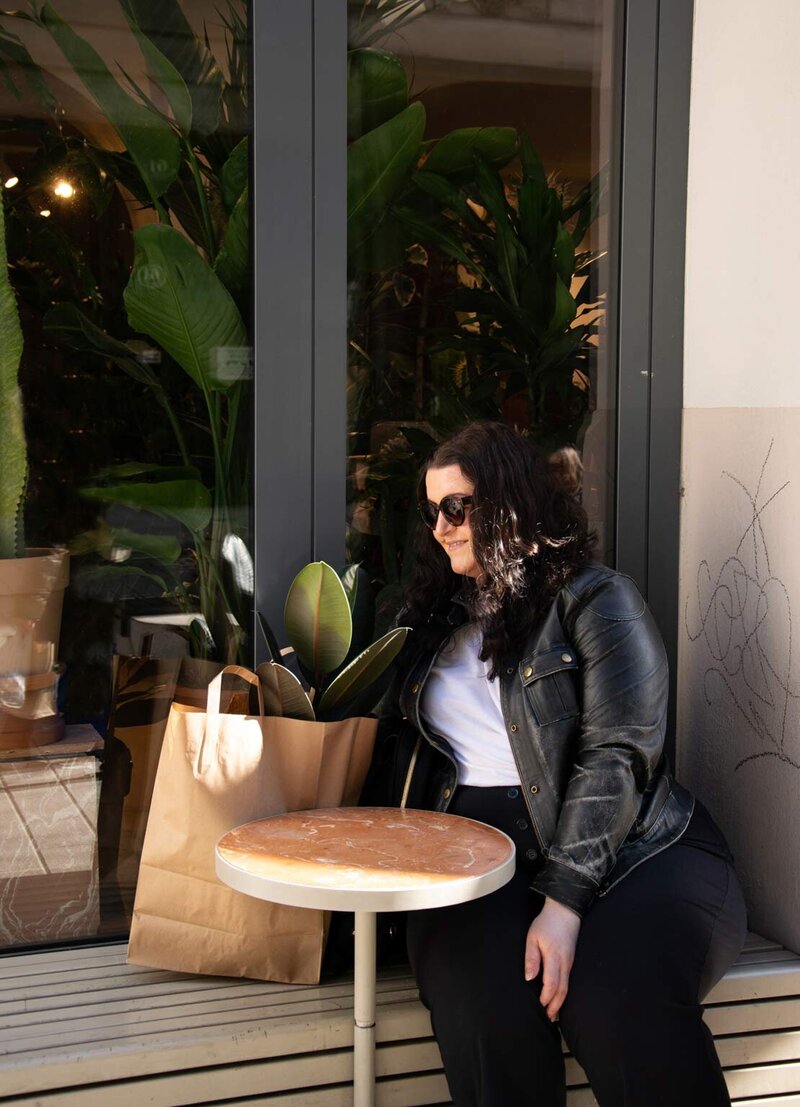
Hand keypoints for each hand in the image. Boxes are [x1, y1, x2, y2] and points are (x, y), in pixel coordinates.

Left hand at [524, 896, 580, 1021]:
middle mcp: (565, 963)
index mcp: (554, 957)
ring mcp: (570, 962)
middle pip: (562, 991)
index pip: (552, 983)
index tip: (540, 1007)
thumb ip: (531, 957)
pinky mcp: (571, 961)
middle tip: (547, 1019)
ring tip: (552, 1015)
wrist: (565, 911)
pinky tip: (557, 999)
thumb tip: (529, 978)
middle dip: (555, 1007)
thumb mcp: (533, 936)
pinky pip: (568, 981)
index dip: (546, 997)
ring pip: (567, 988)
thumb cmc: (546, 923)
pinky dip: (563, 993)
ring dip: (560, 1002)